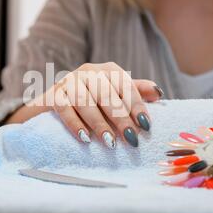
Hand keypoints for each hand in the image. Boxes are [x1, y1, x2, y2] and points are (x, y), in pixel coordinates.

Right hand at [30, 62, 163, 147]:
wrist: (56, 102)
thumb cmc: (93, 99)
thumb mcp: (115, 93)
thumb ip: (135, 92)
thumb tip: (159, 93)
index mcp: (107, 69)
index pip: (125, 85)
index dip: (136, 105)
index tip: (145, 125)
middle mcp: (88, 71)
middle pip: (106, 94)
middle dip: (120, 118)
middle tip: (131, 138)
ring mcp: (69, 82)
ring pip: (85, 101)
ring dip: (99, 123)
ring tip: (110, 143)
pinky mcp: (54, 95)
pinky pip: (65, 109)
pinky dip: (75, 124)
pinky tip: (86, 138)